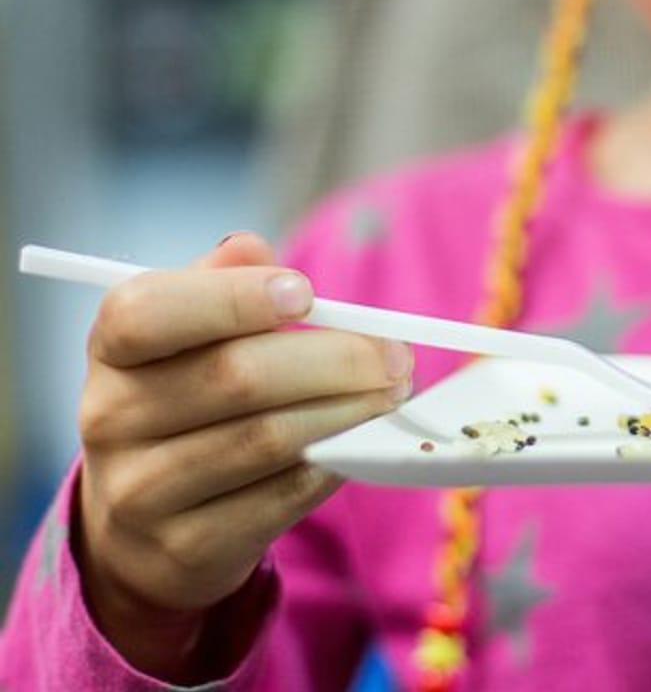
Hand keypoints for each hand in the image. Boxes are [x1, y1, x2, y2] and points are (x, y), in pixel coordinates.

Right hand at [75, 233, 412, 679]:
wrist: (148, 529)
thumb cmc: (188, 405)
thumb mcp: (189, 339)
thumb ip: (220, 287)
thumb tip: (254, 247)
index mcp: (112, 351)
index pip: (147, 311)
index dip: (232, 297)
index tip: (307, 293)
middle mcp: (111, 419)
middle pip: (234, 376)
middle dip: (334, 359)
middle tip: (394, 354)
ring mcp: (142, 491)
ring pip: (268, 438)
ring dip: (349, 411)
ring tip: (394, 393)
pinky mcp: (188, 546)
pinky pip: (283, 496)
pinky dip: (335, 462)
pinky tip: (363, 440)